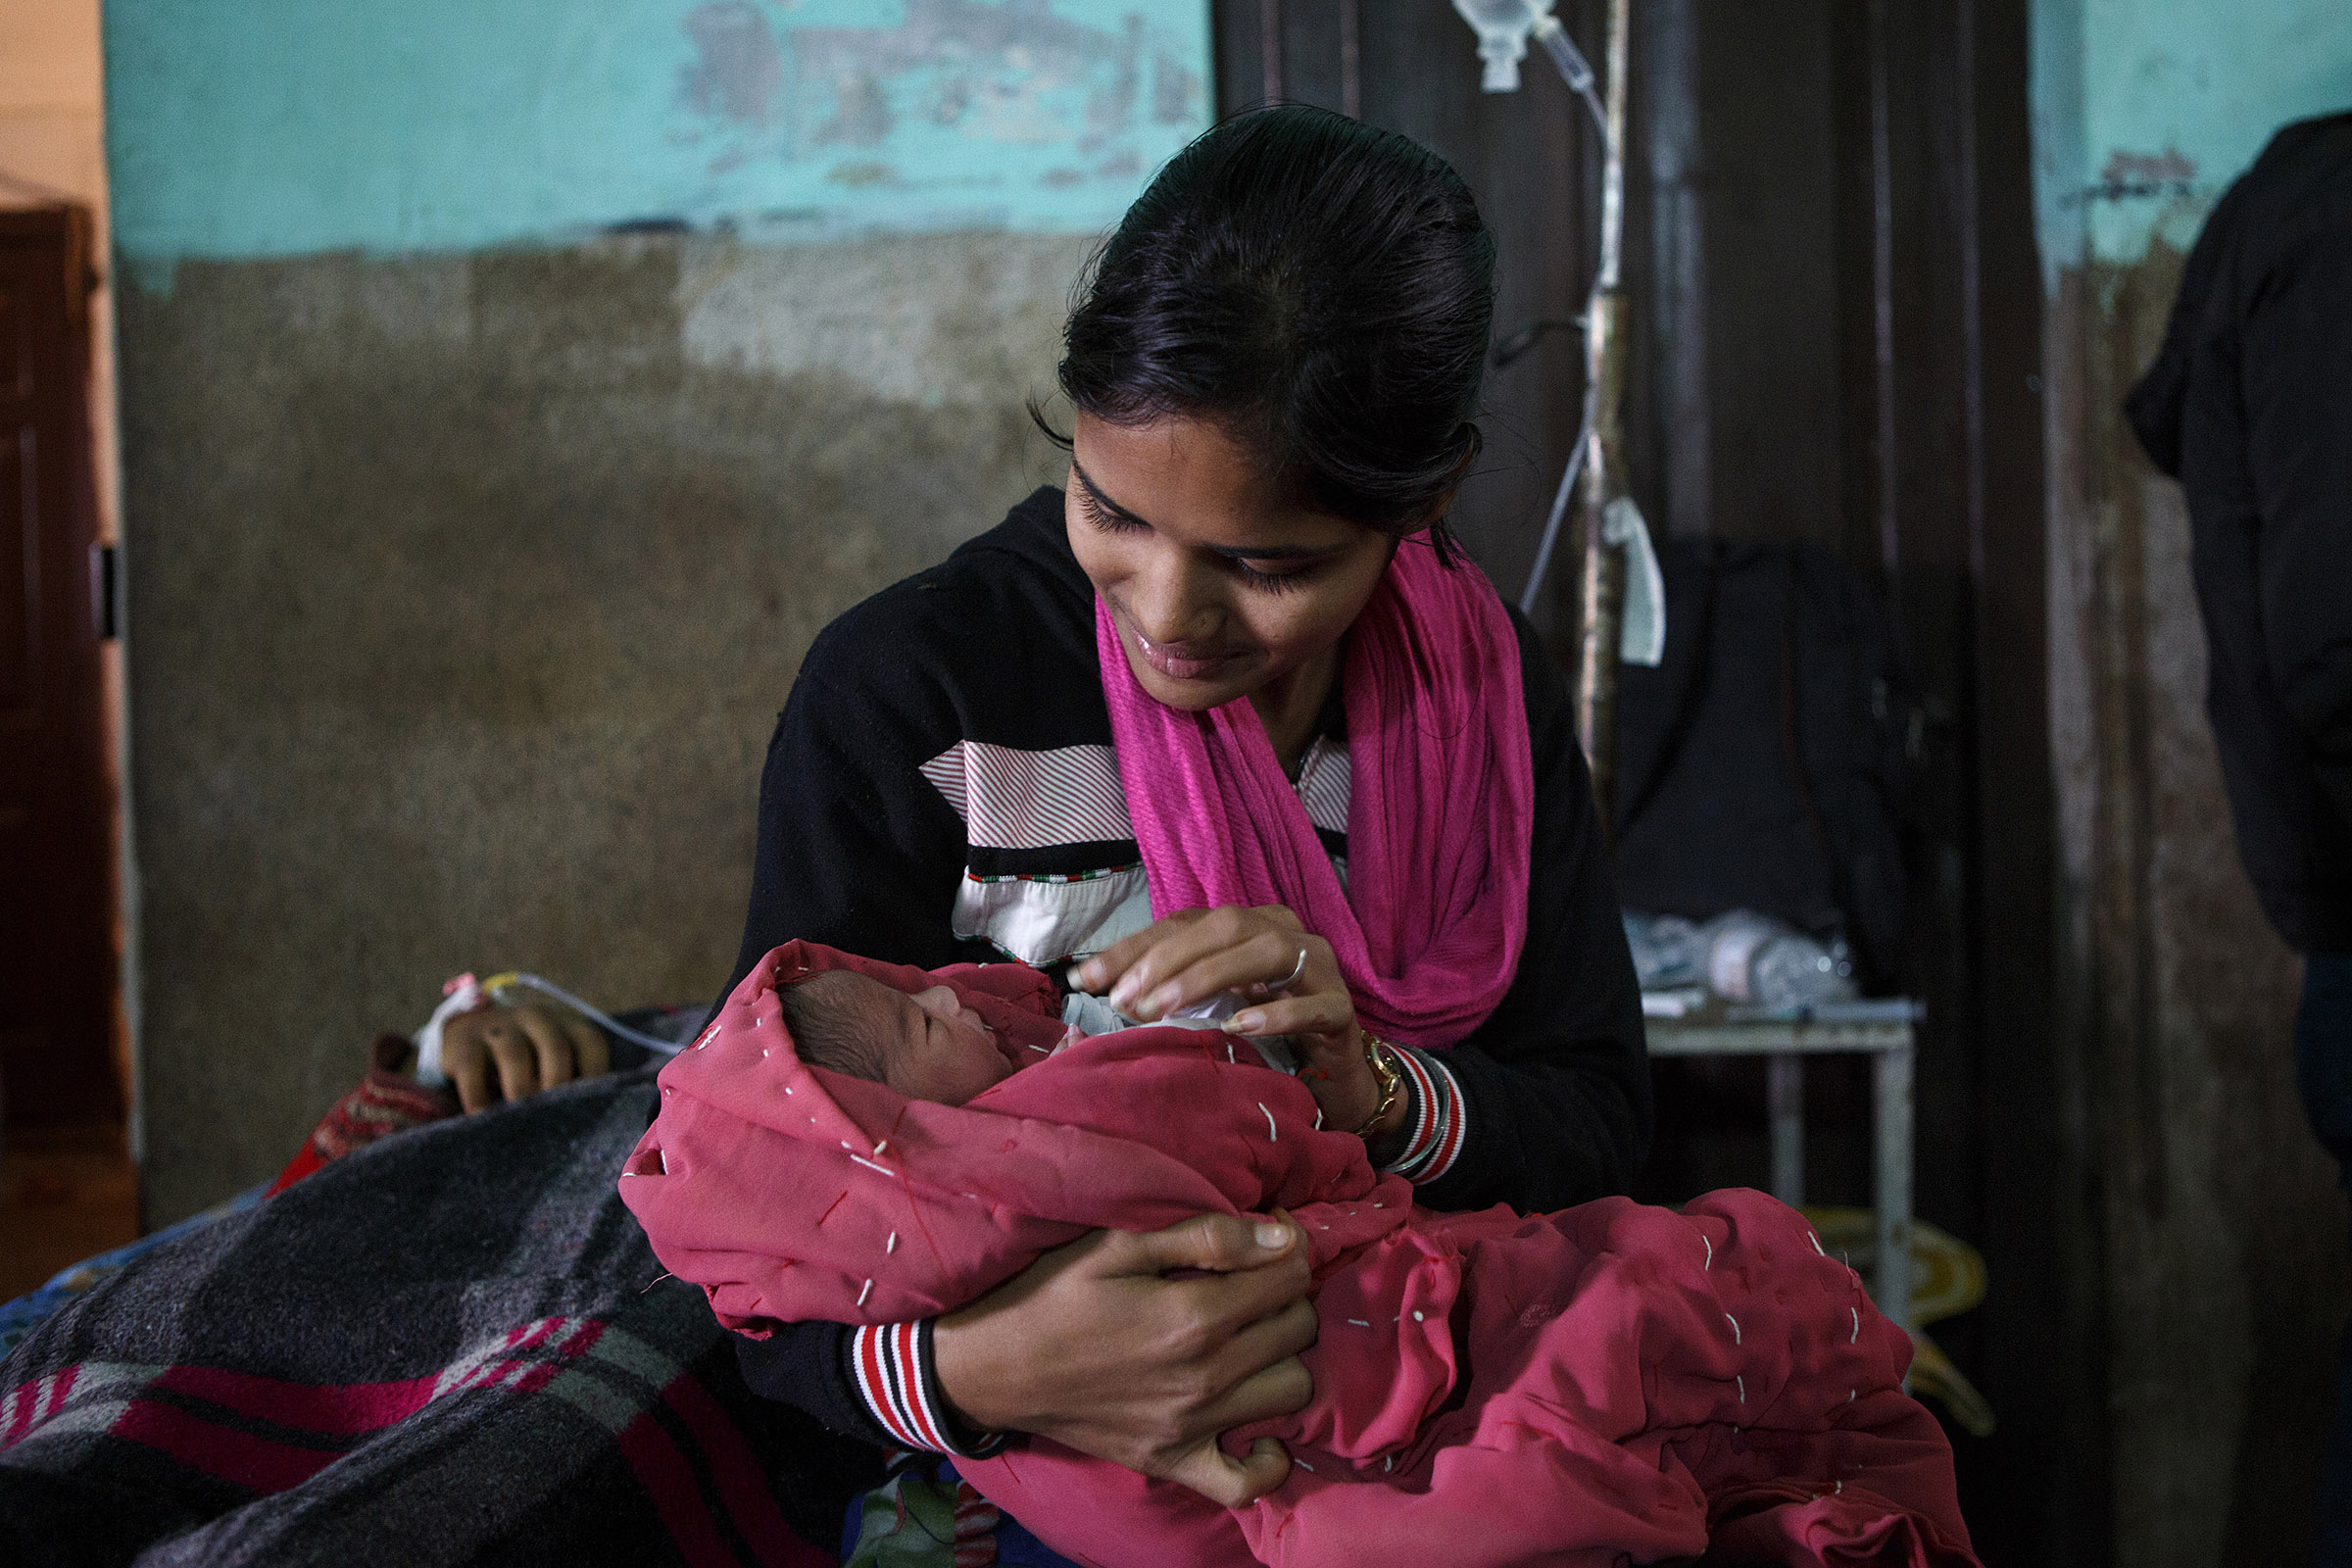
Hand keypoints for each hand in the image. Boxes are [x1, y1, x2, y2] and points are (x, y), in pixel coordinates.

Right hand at [439, 1003, 610, 1112]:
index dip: (595, 1074)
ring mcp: (499, 1026)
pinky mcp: (464, 1040)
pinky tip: (480, 1116)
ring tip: (519, 1122)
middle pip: (555, 1047)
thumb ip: (567, 1080)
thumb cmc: (523, 1062)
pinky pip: (471, 1066)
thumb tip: (582, 1118)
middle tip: (555, 1116)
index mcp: (564, 1024)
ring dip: (520, 1089)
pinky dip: (476, 1094)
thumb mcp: (548, 1063)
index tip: (591, 1106)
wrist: (465, 1037)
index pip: (590, 1042)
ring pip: (514, 1055)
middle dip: (557, 1083)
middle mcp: (535, 1018)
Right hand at [932, 1212, 1316, 1507]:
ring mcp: (1193, 1428)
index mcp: (1195, 1316)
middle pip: (1299, 1328)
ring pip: (1294, 1391)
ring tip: (1249, 1338)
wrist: (995, 1366)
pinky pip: (1249, 1482)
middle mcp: (1206, 1377)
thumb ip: (1206, 1237)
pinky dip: (1265, 1457)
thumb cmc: (1054, 1294)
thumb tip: (1282, 1240)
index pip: (1290, 1276)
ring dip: (1282, 1359)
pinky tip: (1251, 1420)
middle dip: (1285, 1296)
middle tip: (1250, 1284)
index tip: (1267, 1238)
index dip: (1287, 1247)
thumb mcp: (1118, 1244)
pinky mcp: (1174, 1463)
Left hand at [1069, 906, 1402, 1144]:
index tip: (1086, 977)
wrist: (1335, 1071)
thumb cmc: (1264, 1031)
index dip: (1134, 946)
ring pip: (1267, 951)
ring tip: (1164, 1007)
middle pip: (1225, 925)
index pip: (1185, 922)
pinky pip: (1312, 1004)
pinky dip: (1274, 1012)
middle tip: (1124, 997)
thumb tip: (1110, 991)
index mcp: (1248, 926)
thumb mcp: (1212, 1004)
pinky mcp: (1340, 1009)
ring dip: (1208, 977)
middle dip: (1167, 957)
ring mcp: (1319, 967)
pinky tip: (1238, 1026)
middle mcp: (1284, 933)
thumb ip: (1170, 990)